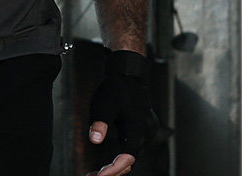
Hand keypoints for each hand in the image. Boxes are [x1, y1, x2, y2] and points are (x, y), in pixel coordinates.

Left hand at [86, 50, 156, 175]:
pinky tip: (107, 162)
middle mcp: (145, 134)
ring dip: (116, 167)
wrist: (130, 75)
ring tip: (95, 173)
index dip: (113, 170)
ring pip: (132, 157)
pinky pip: (133, 150)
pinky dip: (121, 158)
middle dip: (112, 172)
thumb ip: (100, 121)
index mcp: (137, 129)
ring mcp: (147, 133)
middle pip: (130, 163)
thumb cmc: (116, 88)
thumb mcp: (104, 102)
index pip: (126, 158)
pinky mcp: (144, 132)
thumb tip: (94, 140)